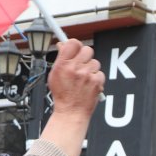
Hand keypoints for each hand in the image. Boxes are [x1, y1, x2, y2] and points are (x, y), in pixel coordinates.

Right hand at [38, 40, 103, 155]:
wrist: (71, 112)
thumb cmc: (63, 96)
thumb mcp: (54, 75)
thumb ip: (61, 59)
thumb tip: (64, 45)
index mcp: (63, 65)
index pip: (73, 43)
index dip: (75, 45)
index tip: (75, 49)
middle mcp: (75, 68)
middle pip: (87, 49)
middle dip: (84, 56)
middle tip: (80, 65)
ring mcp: (87, 75)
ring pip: (95, 62)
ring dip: (91, 68)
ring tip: (84, 78)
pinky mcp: (97, 82)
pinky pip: (100, 73)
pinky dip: (96, 78)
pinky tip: (89, 84)